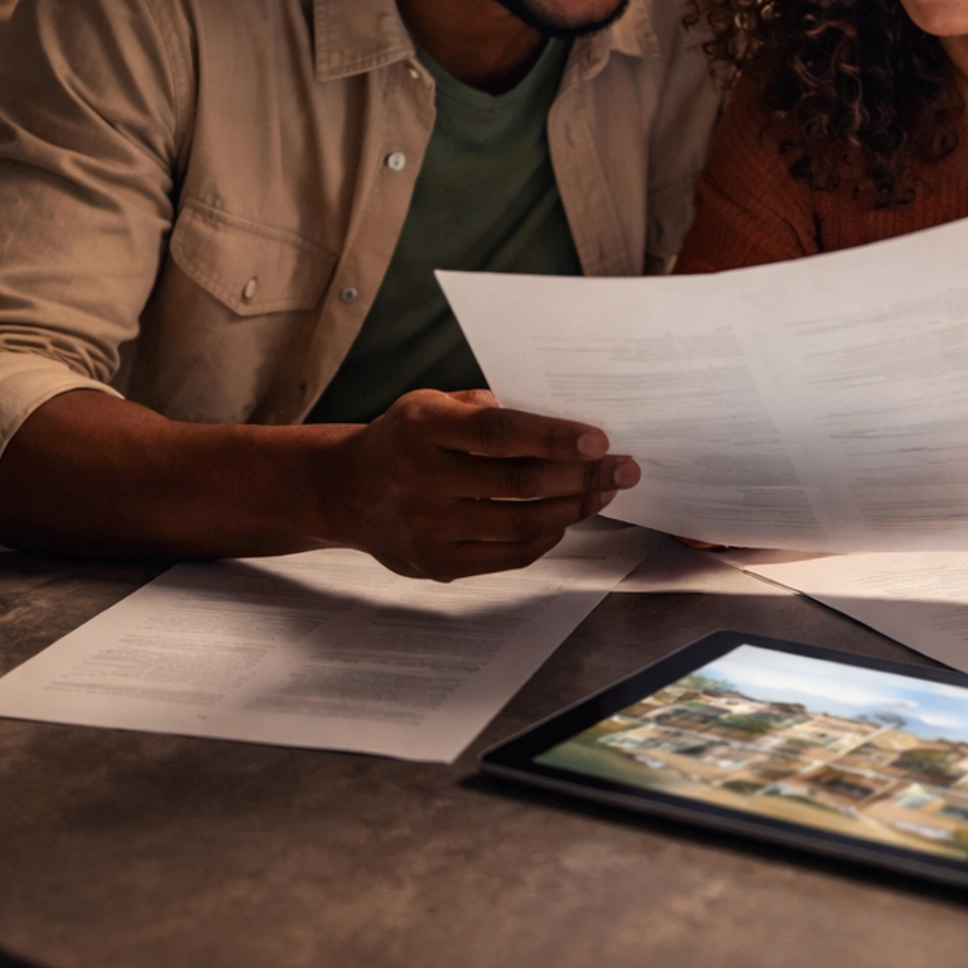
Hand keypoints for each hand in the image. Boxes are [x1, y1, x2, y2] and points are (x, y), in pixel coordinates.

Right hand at [324, 388, 638, 580]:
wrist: (343, 490)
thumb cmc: (402, 438)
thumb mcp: (430, 403)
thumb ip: (485, 407)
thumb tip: (557, 421)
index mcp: (423, 428)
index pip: (500, 433)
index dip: (553, 438)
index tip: (598, 440)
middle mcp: (421, 479)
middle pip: (520, 483)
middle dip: (582, 476)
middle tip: (624, 468)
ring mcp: (427, 528)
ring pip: (520, 523)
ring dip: (573, 508)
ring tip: (603, 493)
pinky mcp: (435, 564)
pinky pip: (507, 555)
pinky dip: (545, 538)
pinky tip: (565, 520)